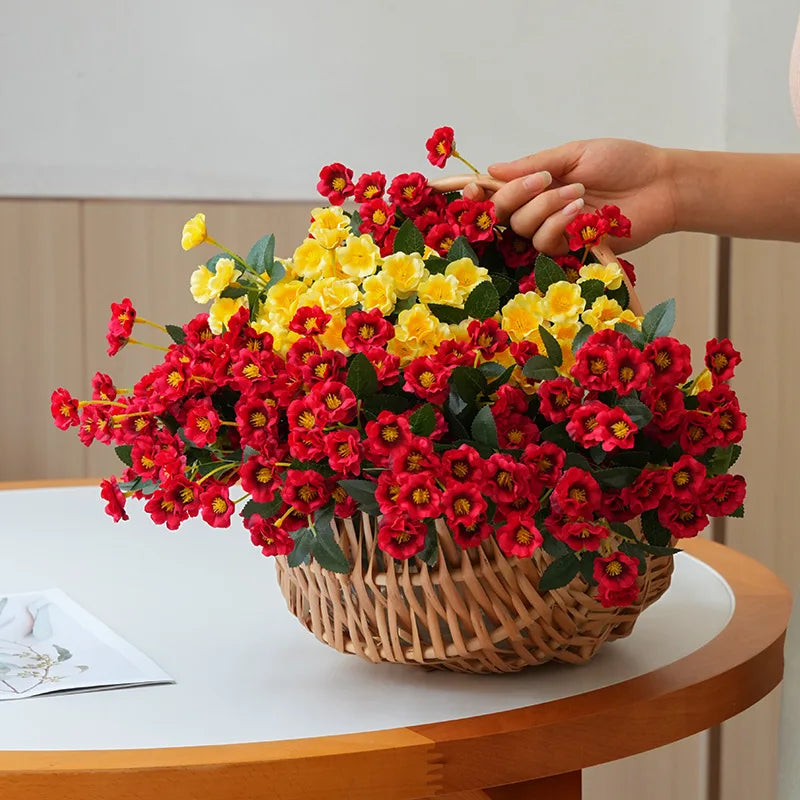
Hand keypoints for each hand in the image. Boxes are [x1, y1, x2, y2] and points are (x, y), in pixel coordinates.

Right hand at [463, 139, 677, 254]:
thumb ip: (534, 164)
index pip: (495, 191)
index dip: (477, 193)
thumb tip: (493, 169)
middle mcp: (539, 208)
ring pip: (522, 228)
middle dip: (516, 195)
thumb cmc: (622, 163)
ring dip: (545, 208)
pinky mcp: (569, 248)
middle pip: (501, 213)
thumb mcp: (575, 153)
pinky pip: (545, 243)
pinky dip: (558, 224)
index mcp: (536, 182)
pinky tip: (579, 210)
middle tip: (545, 179)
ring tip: (577, 193)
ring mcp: (553, 230)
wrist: (659, 184)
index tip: (472, 189)